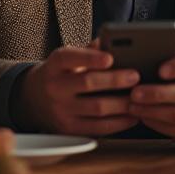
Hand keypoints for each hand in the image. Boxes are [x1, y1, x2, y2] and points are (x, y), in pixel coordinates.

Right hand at [16, 45, 139, 135]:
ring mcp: (61, 110)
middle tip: (136, 76)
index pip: (69, 58)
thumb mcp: (69, 59)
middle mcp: (55, 87)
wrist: (34, 99)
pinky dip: (120, 122)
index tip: (110, 58)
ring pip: (97, 108)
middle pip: (87, 83)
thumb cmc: (62, 73)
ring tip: (141, 96)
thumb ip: (91, 50)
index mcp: (55, 65)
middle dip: (115, 80)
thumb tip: (118, 43)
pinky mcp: (69, 129)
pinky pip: (98, 128)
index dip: (90, 58)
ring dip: (123, 103)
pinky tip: (133, 115)